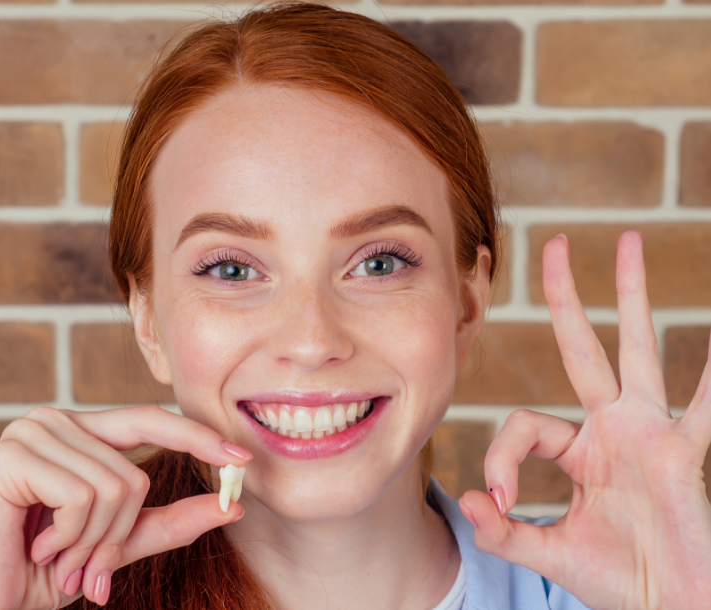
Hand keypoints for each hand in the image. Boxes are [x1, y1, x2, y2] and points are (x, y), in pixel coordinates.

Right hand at [0, 405, 250, 609]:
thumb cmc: (47, 569)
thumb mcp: (120, 543)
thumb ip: (172, 521)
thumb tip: (232, 505)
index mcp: (83, 432)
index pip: (152, 420)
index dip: (198, 437)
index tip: (243, 459)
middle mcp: (57, 420)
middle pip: (136, 472)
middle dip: (119, 534)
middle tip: (89, 569)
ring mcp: (32, 432)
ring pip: (114, 486)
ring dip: (92, 542)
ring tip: (59, 557)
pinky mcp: (13, 454)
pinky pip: (82, 496)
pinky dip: (71, 537)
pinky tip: (38, 546)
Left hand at [459, 231, 710, 609]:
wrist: (665, 608)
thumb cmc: (615, 579)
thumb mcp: (549, 551)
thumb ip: (504, 531)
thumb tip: (467, 501)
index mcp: (577, 449)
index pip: (524, 423)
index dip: (501, 458)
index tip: (498, 501)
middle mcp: (611, 428)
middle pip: (583, 349)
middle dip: (567, 300)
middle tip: (554, 244)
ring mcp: (647, 433)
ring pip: (635, 351)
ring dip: (631, 297)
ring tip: (629, 241)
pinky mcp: (680, 455)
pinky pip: (702, 407)